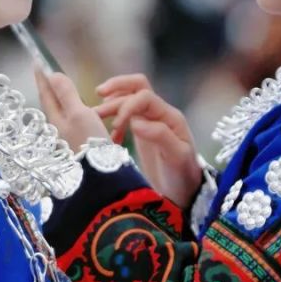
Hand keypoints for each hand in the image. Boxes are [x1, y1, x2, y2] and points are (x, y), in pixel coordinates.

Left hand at [36, 69, 108, 153]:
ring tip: (62, 88)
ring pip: (61, 111)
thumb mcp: (78, 113)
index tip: (36, 62)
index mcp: (56, 118)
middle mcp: (59, 127)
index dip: (42, 78)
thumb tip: (53, 74)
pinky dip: (72, 109)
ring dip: (60, 98)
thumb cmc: (89, 140)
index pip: (46, 93)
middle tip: (47, 73)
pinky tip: (79, 110)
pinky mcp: (79, 141)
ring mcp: (68, 135)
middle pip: (51, 102)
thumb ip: (67, 94)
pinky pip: (71, 119)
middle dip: (49, 87)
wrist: (100, 174)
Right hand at [96, 75, 202, 209]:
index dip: (127, 105)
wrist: (185, 193)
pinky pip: (125, 117)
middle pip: (136, 88)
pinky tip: (110, 137)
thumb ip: (160, 135)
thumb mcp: (177, 157)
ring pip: (128, 100)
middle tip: (97, 99)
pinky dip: (114, 121)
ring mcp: (150, 122)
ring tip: (95, 117)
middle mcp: (159, 114)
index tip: (115, 125)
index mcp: (169, 116)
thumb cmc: (183, 175)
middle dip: (116, 89)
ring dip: (111, 104)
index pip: (144, 96)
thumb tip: (136, 122)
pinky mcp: (142, 133)